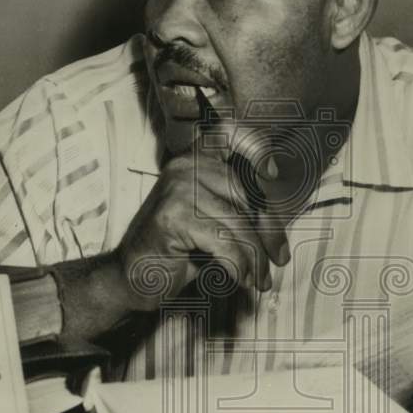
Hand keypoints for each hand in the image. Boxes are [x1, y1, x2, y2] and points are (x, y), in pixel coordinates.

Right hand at [116, 107, 288, 310]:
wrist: (133, 279)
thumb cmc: (179, 251)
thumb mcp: (213, 222)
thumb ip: (239, 210)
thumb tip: (279, 222)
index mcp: (194, 160)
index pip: (227, 132)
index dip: (255, 144)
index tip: (272, 173)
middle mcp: (184, 167)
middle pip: (245, 193)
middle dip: (268, 231)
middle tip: (278, 259)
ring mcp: (177, 189)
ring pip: (237, 222)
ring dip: (255, 257)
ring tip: (259, 280)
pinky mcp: (172, 217)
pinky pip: (223, 241)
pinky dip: (238, 265)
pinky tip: (239, 279)